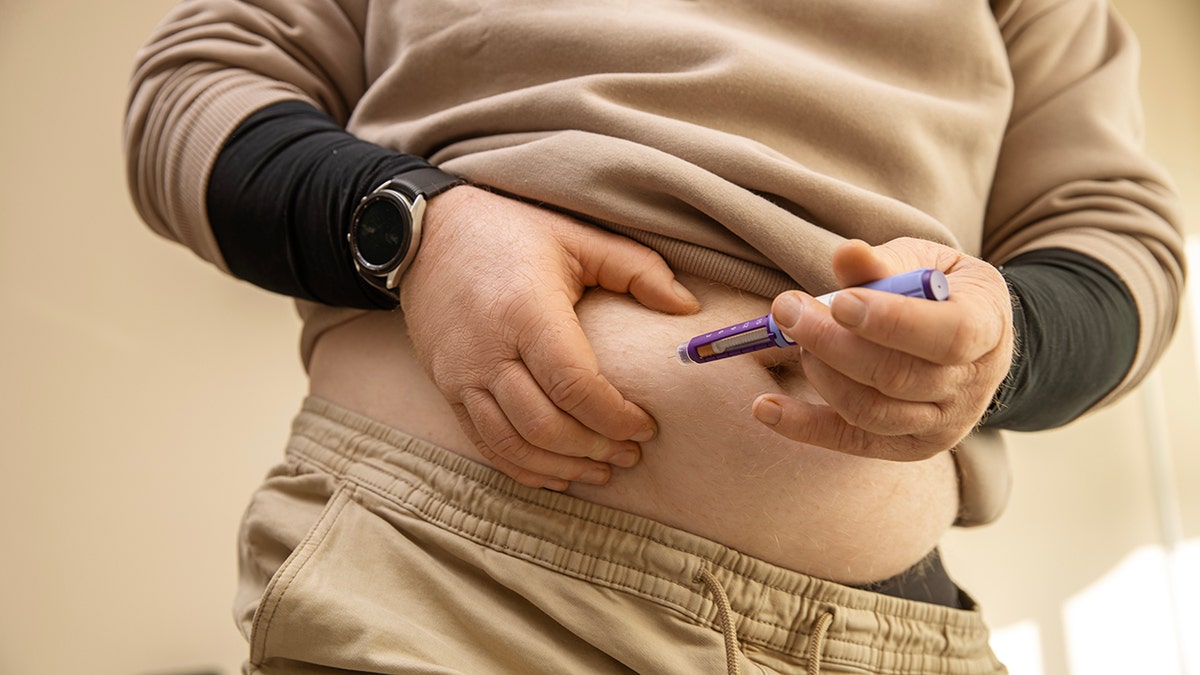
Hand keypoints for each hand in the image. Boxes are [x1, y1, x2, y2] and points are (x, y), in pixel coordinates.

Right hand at [401, 186, 699, 488]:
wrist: (429, 233)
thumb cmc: (511, 232)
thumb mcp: (578, 237)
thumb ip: (637, 269)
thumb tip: (688, 306)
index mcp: (526, 311)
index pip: (574, 384)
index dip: (615, 416)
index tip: (646, 425)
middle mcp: (488, 350)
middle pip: (544, 425)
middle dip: (594, 448)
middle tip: (631, 453)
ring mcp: (461, 374)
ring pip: (512, 445)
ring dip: (562, 467)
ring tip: (601, 470)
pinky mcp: (446, 388)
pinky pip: (484, 444)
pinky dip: (523, 469)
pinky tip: (556, 474)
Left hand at [751, 238, 1012, 460]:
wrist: (973, 339)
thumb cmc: (942, 290)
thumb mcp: (925, 263)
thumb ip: (884, 263)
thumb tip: (846, 254)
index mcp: (987, 328)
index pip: (946, 335)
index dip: (890, 322)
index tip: (839, 302)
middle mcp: (970, 386)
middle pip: (896, 376)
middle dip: (831, 342)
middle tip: (787, 309)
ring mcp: (941, 424)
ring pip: (870, 411)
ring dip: (819, 373)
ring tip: (793, 337)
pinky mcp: (905, 446)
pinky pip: (849, 440)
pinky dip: (802, 427)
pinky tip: (765, 408)